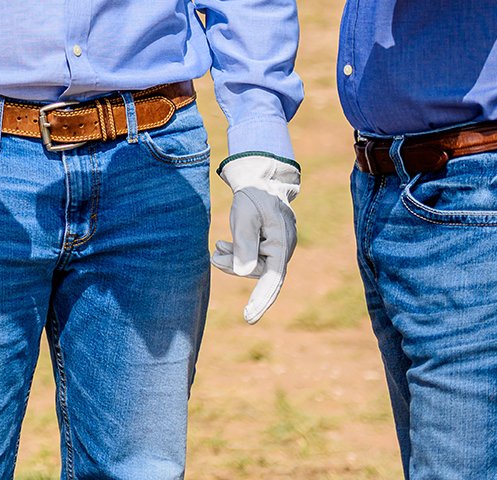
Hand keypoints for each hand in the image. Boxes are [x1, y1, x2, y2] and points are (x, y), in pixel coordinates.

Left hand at [211, 153, 300, 323]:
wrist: (259, 179)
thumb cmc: (254, 195)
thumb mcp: (245, 216)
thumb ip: (245, 243)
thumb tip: (244, 272)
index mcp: (282, 245)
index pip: (272, 280)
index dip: (260, 300)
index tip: (248, 318)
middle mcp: (282, 250)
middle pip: (257, 272)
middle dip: (234, 266)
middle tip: (214, 255)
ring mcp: (276, 248)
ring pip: (252, 265)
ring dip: (232, 259)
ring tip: (216, 247)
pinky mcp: (267, 244)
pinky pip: (251, 257)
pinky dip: (235, 254)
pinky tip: (221, 246)